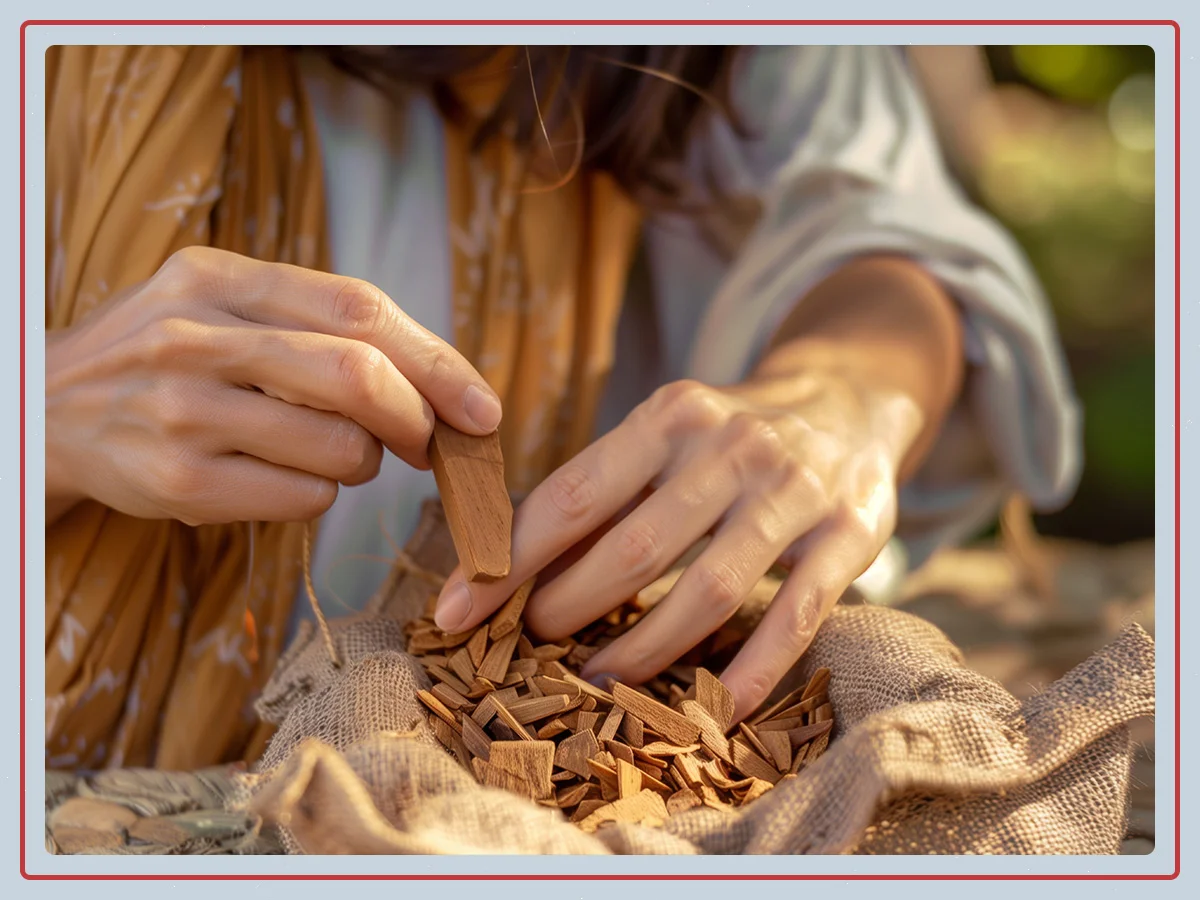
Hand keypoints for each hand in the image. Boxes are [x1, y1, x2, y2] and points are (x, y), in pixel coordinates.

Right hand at [46, 246, 501, 525]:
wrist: (42, 409)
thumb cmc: (163, 356)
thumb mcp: (219, 303)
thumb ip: (314, 322)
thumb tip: (437, 379)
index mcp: (221, 278)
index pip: (358, 309)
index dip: (438, 361)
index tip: (482, 407)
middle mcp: (197, 336)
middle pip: (356, 376)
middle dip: (418, 418)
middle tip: (430, 444)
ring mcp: (181, 410)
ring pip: (338, 448)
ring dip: (365, 463)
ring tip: (336, 454)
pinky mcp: (175, 481)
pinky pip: (302, 498)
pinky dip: (322, 496)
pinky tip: (291, 479)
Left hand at [434, 372, 923, 721]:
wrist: (851, 397)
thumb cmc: (729, 432)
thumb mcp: (665, 433)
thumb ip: (602, 488)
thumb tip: (502, 554)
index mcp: (672, 416)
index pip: (573, 495)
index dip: (508, 560)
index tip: (456, 609)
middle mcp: (733, 447)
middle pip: (633, 548)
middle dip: (567, 607)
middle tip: (528, 645)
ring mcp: (794, 492)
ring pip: (709, 590)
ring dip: (643, 649)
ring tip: (595, 682)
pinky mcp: (848, 534)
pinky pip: (794, 617)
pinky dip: (750, 672)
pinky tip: (713, 712)